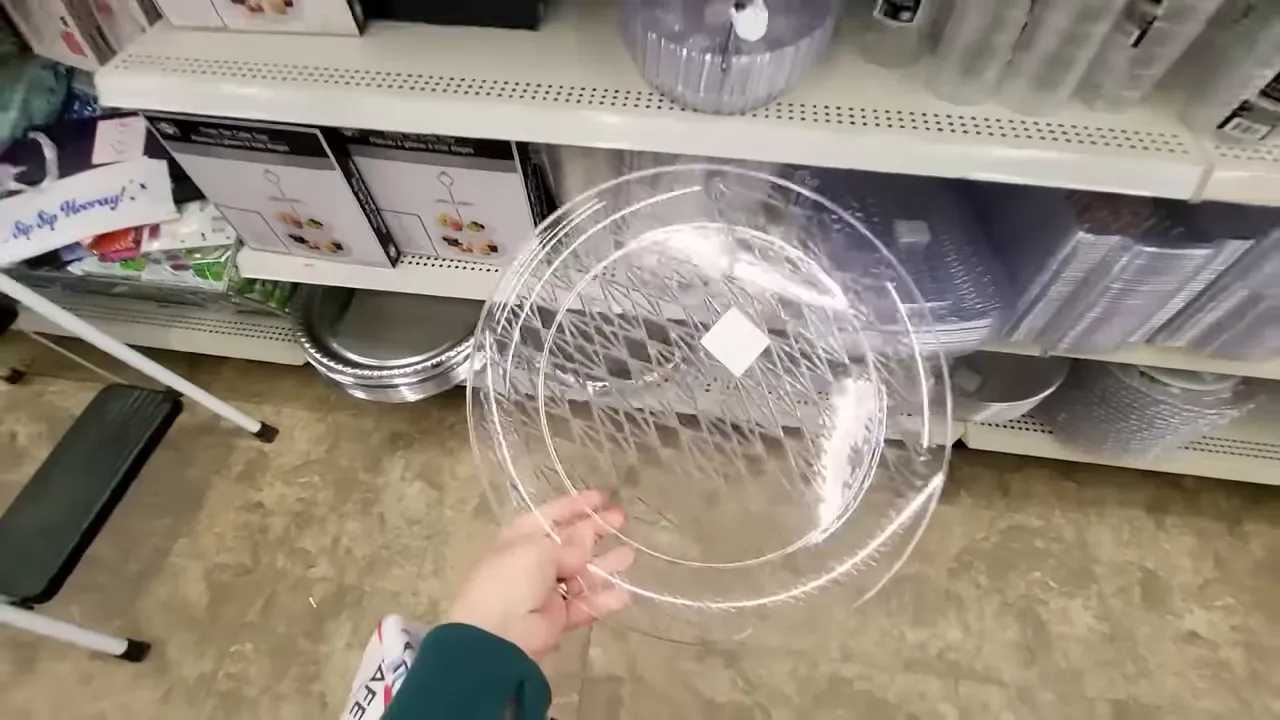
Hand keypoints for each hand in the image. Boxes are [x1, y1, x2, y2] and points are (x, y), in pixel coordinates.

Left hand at [446, 490, 635, 660]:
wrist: (497, 634)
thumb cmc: (512, 579)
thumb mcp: (538, 550)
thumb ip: (568, 545)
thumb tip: (587, 540)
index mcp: (520, 539)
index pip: (550, 516)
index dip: (574, 505)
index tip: (601, 497)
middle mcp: (532, 563)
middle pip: (569, 543)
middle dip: (595, 530)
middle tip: (622, 520)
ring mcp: (545, 592)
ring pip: (581, 575)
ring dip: (605, 564)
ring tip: (630, 554)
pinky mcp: (557, 619)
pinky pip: (584, 606)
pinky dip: (603, 600)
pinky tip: (625, 593)